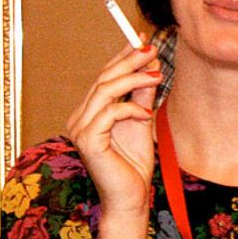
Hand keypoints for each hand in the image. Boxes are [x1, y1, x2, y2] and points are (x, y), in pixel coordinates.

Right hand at [64, 40, 160, 215]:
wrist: (131, 197)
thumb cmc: (134, 163)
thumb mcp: (142, 122)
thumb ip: (142, 96)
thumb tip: (150, 67)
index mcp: (90, 112)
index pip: (104, 77)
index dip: (123, 57)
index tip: (143, 41)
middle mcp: (80, 118)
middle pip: (102, 80)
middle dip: (128, 61)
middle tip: (151, 49)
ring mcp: (80, 129)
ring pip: (104, 92)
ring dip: (133, 80)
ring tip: (157, 76)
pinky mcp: (88, 142)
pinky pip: (108, 114)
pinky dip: (129, 108)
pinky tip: (147, 114)